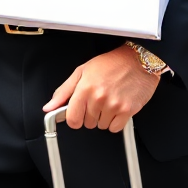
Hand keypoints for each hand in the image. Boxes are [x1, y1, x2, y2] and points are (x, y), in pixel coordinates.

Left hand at [43, 45, 159, 132]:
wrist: (138, 60)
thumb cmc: (111, 63)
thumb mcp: (82, 71)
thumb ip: (64, 91)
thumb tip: (49, 107)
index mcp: (85, 88)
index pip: (72, 119)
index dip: (74, 119)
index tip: (78, 114)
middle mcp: (99, 98)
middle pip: (87, 123)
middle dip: (91, 114)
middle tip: (98, 99)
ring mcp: (114, 105)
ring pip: (102, 126)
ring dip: (104, 117)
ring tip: (109, 100)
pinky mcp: (128, 110)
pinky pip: (115, 128)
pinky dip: (116, 121)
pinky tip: (118, 107)